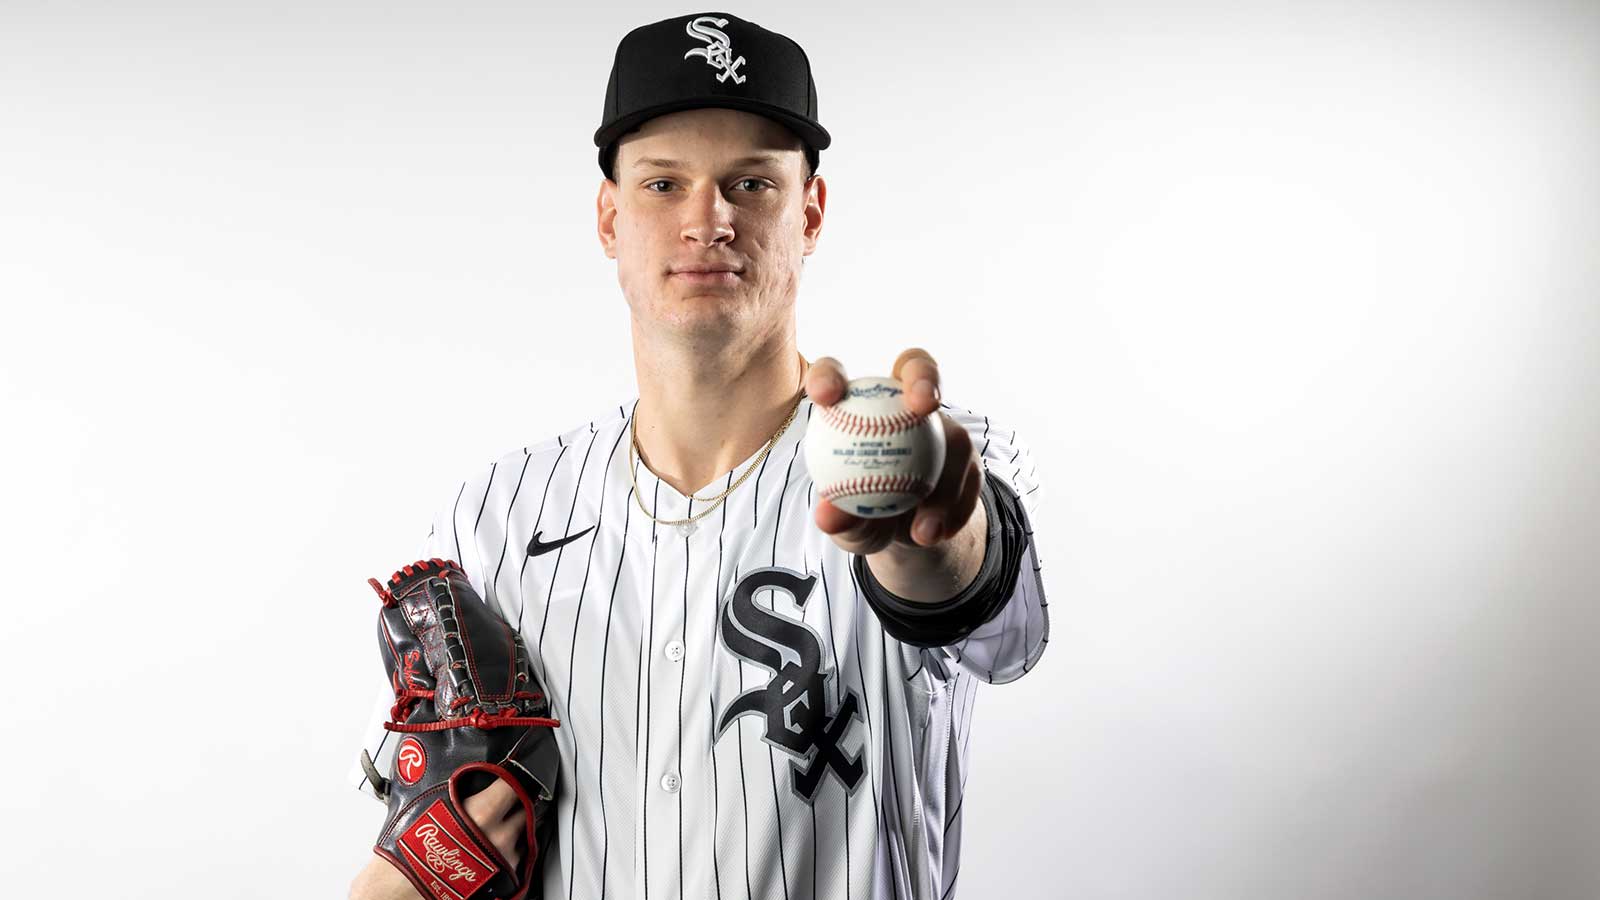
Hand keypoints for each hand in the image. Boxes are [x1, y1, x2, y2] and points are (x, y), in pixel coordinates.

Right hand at [348, 777, 526, 899]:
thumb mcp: (431, 804)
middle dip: (516, 804)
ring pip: (523, 834)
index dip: (516, 777)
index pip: (516, 783)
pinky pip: (516, 858)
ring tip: (488, 831)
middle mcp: (500, 837)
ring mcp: (504, 860)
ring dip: (512, 829)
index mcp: (483, 812)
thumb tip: (471, 774)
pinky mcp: (504, 880)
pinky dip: (507, 851)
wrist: (399, 891)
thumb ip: (461, 788)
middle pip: (525, 808)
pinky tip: (487, 850)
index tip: (513, 775)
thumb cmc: (408, 851)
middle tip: (502, 803)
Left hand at [805, 348, 982, 556]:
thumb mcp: (849, 526)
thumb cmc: (865, 519)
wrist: (907, 534)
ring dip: (943, 483)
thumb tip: (829, 516)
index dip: (829, 375)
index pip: (837, 375)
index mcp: (855, 404)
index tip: (826, 397)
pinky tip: (936, 535)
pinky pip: (969, 476)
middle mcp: (901, 402)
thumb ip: (841, 519)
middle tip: (922, 406)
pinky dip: (953, 509)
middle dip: (922, 376)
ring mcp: (941, 424)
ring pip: (955, 434)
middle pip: (915, 366)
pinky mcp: (967, 454)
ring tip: (922, 529)